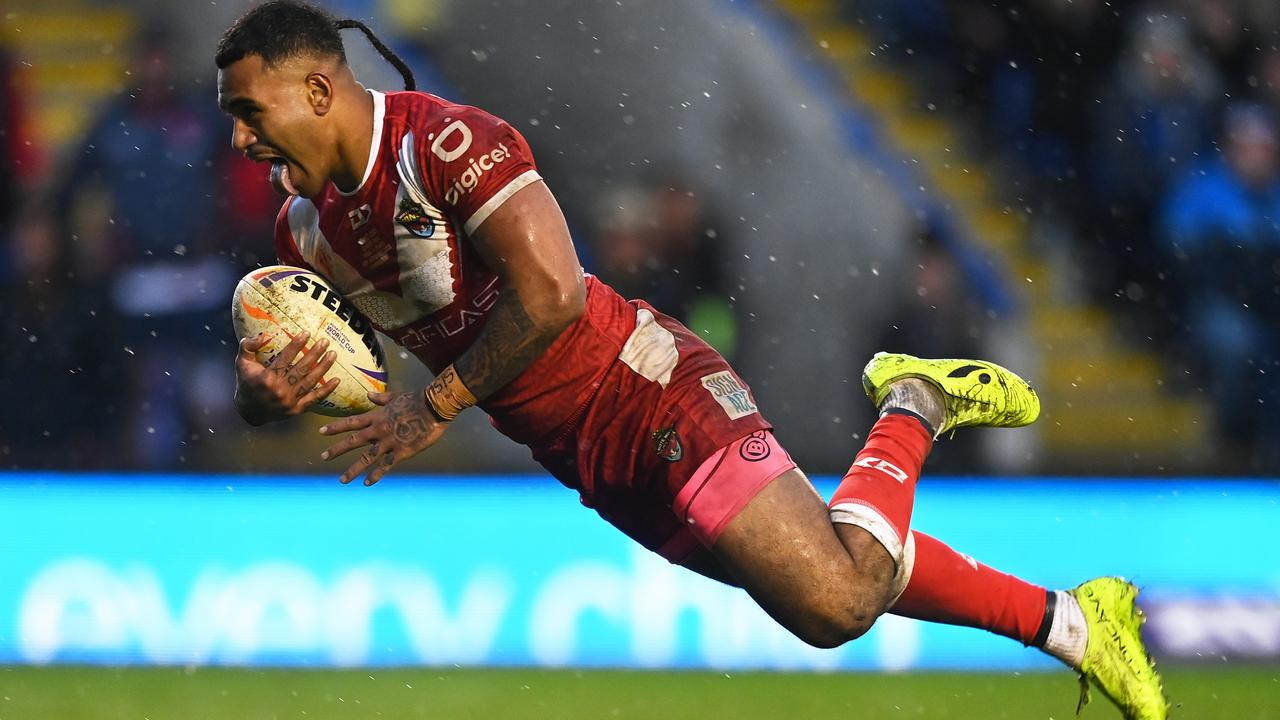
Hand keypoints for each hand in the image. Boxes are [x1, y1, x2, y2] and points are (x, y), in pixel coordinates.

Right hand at [234, 330, 338, 424]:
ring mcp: (289, 401)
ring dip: (323, 368)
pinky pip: (314, 399)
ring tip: (333, 354)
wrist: (249, 412)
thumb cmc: (246, 383)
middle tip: (325, 342)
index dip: (296, 345)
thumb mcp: (241, 363)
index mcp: (265, 378)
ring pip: (310, 382)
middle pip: (301, 369)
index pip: (284, 358)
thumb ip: (247, 347)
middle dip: (314, 354)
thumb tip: (261, 335)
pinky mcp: (296, 410)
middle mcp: (279, 390)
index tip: (306, 333)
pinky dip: (326, 390)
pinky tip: (336, 380)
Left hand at [318, 391, 448, 484]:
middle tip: (323, 457)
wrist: (433, 407)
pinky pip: (386, 466)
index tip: (321, 431)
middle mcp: (378, 430)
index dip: (335, 427)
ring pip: (366, 458)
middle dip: (337, 450)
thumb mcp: (395, 396)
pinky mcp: (401, 451)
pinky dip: (376, 475)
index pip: (351, 422)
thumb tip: (368, 394)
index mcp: (377, 416)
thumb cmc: (416, 399)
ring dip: (353, 470)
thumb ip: (380, 398)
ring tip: (342, 480)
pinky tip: (367, 484)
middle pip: (353, 441)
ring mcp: (389, 442)